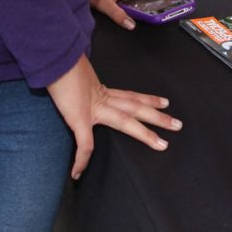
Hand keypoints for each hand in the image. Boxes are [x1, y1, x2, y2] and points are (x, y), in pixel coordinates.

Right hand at [47, 54, 180, 179]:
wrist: (53, 58)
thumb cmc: (59, 65)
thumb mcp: (74, 74)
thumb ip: (79, 82)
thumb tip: (75, 83)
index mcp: (101, 90)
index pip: (131, 96)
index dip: (148, 99)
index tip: (163, 103)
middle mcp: (102, 98)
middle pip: (136, 108)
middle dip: (158, 116)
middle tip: (178, 124)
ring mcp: (93, 109)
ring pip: (126, 122)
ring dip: (145, 133)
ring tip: (162, 144)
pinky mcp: (80, 118)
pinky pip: (83, 145)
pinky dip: (80, 160)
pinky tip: (78, 173)